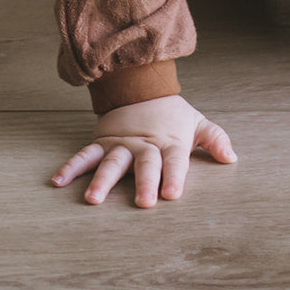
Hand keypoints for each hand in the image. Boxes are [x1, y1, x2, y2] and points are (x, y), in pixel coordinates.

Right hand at [50, 94, 236, 206]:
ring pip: (111, 163)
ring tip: (93, 199)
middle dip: (144, 182)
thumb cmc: (172, 115)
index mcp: (168, 142)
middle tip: (143, 203)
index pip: (174, 161)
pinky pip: (85, 155)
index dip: (174, 176)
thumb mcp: (197, 122)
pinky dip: (71, 167)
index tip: (173, 194)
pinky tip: (58, 182)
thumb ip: (214, 139)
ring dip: (103, 181)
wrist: (141, 87)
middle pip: (144, 164)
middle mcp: (143, 145)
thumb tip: (231, 157)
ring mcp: (120, 145)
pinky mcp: (102, 143)